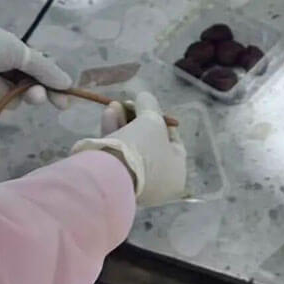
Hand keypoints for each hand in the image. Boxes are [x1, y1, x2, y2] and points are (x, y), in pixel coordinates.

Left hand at [0, 18, 71, 113]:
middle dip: (32, 94)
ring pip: (11, 103)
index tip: (64, 103)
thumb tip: (68, 83)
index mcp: (19, 57)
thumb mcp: (19, 51)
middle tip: (33, 94)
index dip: (54, 90)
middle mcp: (9, 74)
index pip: (43, 77)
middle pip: (30, 94)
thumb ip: (44, 69)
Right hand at [71, 91, 186, 206]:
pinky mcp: (115, 181)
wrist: (110, 174)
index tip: (149, 105)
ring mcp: (136, 184)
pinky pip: (117, 154)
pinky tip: (108, 115)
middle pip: (149, 142)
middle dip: (136, 118)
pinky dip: (113, 133)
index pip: (173, 141)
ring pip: (131, 146)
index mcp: (176, 173)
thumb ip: (150, 105)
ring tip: (113, 105)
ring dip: (122, 122)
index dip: (161, 119)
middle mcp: (158, 182)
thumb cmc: (142, 148)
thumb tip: (145, 98)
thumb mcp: (151, 119)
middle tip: (127, 103)